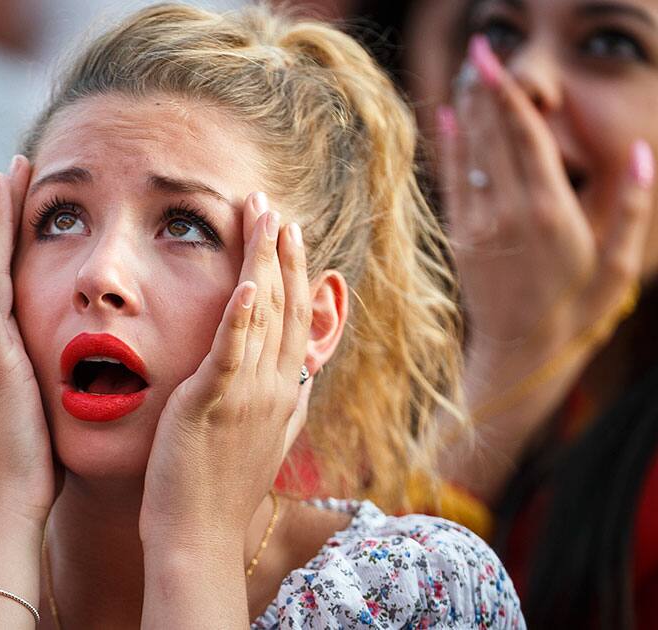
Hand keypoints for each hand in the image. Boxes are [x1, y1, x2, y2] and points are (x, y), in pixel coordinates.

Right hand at [0, 156, 54, 522]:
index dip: (21, 232)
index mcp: (7, 344)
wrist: (14, 498)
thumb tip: (88, 357)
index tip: (33, 193)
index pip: (15, 274)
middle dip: (7, 211)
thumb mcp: (49, 399)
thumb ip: (57, 370)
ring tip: (0, 176)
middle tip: (14, 165)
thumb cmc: (37, 456)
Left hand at [139, 192, 310, 552]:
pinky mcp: (211, 405)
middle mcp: (274, 389)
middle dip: (281, 252)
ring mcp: (246, 396)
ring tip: (261, 217)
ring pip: (262, 317)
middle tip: (273, 207)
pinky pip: (230, 354)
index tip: (288, 234)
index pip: (295, 321)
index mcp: (283, 395)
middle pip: (286, 307)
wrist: (197, 539)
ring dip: (264, 263)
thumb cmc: (220, 492)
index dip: (295, 274)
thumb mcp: (264, 443)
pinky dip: (242, 316)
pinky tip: (247, 282)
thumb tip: (301, 381)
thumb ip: (283, 406)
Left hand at [441, 37, 652, 391]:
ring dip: (468, 111)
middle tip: (481, 49)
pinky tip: (447, 118)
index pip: (527, 138)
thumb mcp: (619, 265)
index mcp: (551, 212)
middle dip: (486, 90)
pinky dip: (449, 148)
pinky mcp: (460, 237)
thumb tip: (639, 153)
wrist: (521, 354)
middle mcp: (510, 212)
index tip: (495, 62)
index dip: (509, 95)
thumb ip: (631, 207)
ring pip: (471, 155)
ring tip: (469, 73)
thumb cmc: (578, 312)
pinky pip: (452, 182)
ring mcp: (480, 224)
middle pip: (495, 137)